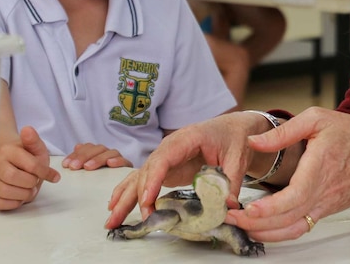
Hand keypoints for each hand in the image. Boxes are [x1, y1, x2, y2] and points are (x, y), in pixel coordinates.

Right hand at [0, 126, 60, 210]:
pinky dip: (14, 203)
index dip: (44, 172)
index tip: (54, 177)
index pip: (29, 164)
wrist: (11, 160)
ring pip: (5, 192)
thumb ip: (34, 141)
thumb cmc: (26, 155)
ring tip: (29, 188)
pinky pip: (0, 203)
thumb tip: (27, 129)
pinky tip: (19, 195)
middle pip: (13, 177)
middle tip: (35, 181)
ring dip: (24, 194)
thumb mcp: (35, 147)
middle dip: (31, 182)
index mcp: (7, 151)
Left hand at [62, 142, 132, 170]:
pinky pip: (125, 161)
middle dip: (84, 156)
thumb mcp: (89, 168)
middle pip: (98, 148)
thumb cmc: (102, 177)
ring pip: (110, 152)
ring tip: (88, 167)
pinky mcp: (127, 166)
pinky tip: (110, 163)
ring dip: (98, 159)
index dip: (76, 154)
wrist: (124, 185)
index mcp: (99, 152)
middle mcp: (108, 153)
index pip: (88, 147)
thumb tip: (77, 146)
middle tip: (74, 166)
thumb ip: (82, 157)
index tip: (66, 164)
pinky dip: (117, 161)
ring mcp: (118, 158)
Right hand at [105, 112, 272, 228]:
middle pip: (147, 170)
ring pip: (141, 176)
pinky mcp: (167, 167)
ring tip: (112, 219)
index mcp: (187, 138)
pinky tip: (117, 205)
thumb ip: (231, 180)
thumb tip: (227, 204)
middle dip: (135, 195)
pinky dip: (131, 191)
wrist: (234, 129)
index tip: (147, 200)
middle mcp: (171, 146)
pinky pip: (145, 178)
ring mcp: (167, 156)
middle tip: (125, 218)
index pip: (164, 158)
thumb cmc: (235, 138)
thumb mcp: (237, 158)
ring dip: (125, 197)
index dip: (153, 179)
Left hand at [225, 106, 349, 241]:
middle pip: (289, 217)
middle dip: (256, 222)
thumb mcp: (319, 119)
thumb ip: (285, 130)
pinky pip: (300, 228)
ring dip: (265, 231)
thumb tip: (255, 141)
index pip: (295, 196)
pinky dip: (279, 234)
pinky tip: (260, 228)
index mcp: (321, 166)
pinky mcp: (324, 210)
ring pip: (293, 229)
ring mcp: (324, 205)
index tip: (250, 208)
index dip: (271, 207)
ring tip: (239, 223)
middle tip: (230, 216)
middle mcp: (323, 192)